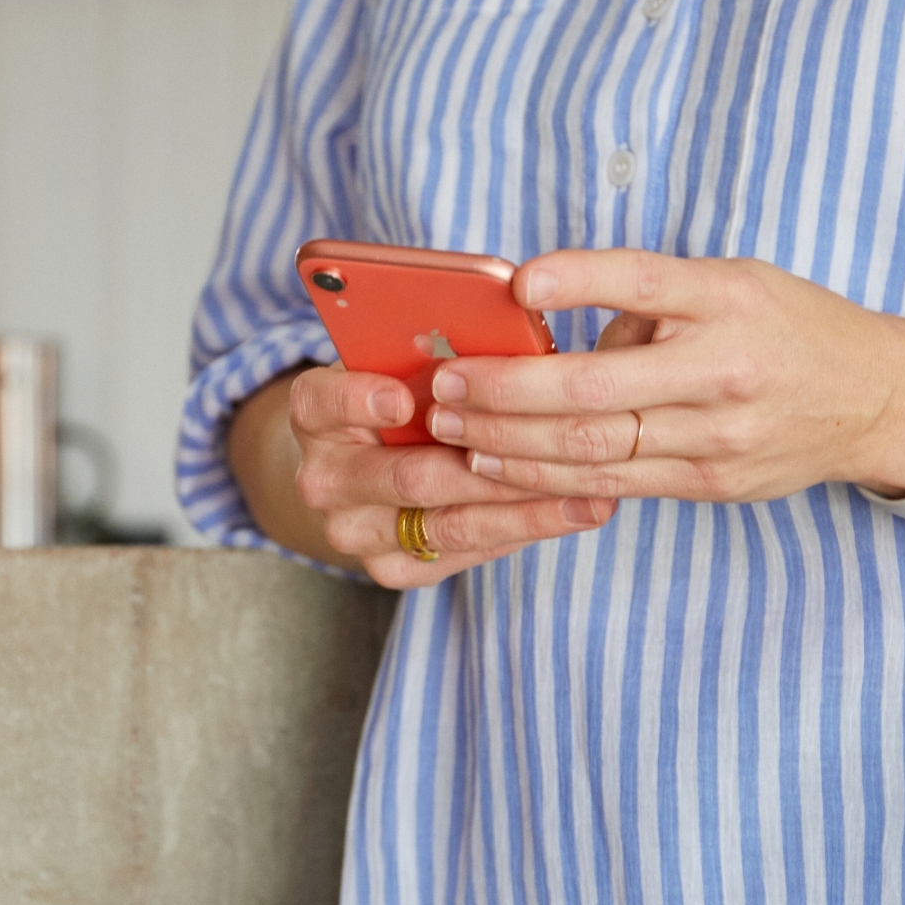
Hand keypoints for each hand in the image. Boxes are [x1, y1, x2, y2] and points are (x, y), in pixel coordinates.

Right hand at [287, 364, 615, 588]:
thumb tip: (506, 334)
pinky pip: (463, 555)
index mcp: (315, 412)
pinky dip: (522, 531)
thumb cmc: (400, 392)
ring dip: (526, 508)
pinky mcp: (390, 569)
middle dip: (489, 464)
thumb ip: (433, 351)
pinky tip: (573, 512)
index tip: (402, 399)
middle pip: (408, 476)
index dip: (360, 400)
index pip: (323, 401)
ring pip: (449, 525)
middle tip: (554, 449)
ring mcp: (354, 532)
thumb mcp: (401, 360)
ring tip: (589, 492)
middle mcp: (323, 479)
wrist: (363, 464)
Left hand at [422, 249, 904, 503]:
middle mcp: (724, 370)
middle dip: (507, 392)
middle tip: (444, 385)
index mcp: (728, 300)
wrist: (875, 400)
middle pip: (597, 388)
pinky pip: (611, 483)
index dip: (580, 280)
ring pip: (594, 447)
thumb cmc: (787, 327)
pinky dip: (544, 477)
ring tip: (451, 429)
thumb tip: (547, 330)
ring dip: (508, 442)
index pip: (646, 281)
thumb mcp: (730, 283)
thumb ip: (645, 301)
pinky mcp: (709, 483)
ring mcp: (717, 437)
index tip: (520, 281)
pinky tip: (496, 467)